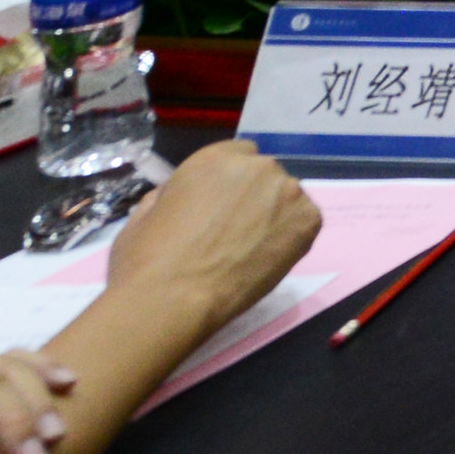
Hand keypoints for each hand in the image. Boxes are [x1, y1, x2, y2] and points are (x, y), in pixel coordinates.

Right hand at [103, 141, 320, 337]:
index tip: (225, 206)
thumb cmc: (147, 259)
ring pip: (286, 199)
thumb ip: (172, 195)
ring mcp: (287, 191)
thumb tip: (184, 197)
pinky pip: (304, 222)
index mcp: (215, 157)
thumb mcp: (145, 213)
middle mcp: (256, 166)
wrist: (172, 298)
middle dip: (254, 199)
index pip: (239, 155)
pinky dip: (291, 238)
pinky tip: (267, 259)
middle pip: (265, 177)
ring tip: (250, 251)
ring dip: (274, 217)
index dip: (232, 183)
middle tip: (236, 233)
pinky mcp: (309, 220)